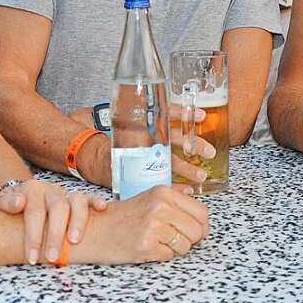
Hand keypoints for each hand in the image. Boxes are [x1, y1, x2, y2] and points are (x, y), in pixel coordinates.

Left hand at [0, 179, 107, 263]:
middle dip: (55, 234)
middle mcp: (50, 190)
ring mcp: (65, 194)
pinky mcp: (77, 199)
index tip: (32, 258)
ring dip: (77, 222)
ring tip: (74, 241)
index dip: (33, 236)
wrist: (19, 197)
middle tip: (52, 257)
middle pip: (58, 209)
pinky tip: (102, 208)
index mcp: (31, 189)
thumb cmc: (11, 208)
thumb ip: (6, 203)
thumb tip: (18, 203)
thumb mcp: (1, 204)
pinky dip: (96, 201)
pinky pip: (89, 198)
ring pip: (77, 202)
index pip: (34, 212)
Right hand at [69, 105, 215, 186]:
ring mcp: (139, 155)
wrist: (92, 156)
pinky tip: (186, 189)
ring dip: (186, 167)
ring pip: (168, 159)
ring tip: (201, 175)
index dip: (183, 112)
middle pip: (172, 137)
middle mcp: (143, 137)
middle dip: (193, 144)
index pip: (166, 113)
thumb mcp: (132, 125)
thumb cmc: (119, 142)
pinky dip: (174, 186)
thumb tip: (189, 118)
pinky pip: (157, 180)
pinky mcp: (135, 172)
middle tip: (209, 151)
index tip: (201, 114)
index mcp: (143, 122)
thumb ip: (155, 122)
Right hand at [72, 185, 209, 263]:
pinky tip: (148, 247)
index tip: (198, 232)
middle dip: (191, 240)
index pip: (201, 212)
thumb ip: (175, 201)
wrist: (95, 230)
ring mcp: (153, 227)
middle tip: (177, 240)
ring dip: (175, 249)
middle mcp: (160, 207)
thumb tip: (200, 210)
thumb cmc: (124, 216)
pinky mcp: (145, 246)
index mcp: (164, 193)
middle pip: (197, 231)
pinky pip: (168, 256)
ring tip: (158, 242)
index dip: (203, 226)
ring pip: (185, 246)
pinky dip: (161, 255)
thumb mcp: (150, 198)